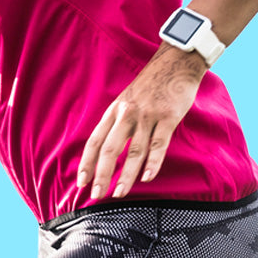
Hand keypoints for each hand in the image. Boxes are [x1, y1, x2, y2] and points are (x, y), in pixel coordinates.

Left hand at [78, 45, 206, 199]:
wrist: (175, 62)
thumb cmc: (151, 86)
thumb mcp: (126, 101)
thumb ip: (117, 123)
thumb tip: (107, 151)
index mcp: (114, 112)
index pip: (95, 141)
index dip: (87, 163)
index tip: (81, 183)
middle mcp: (127, 114)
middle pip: (110, 148)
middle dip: (102, 174)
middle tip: (97, 195)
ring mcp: (148, 116)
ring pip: (134, 150)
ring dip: (126, 174)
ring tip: (119, 193)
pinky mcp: (168, 117)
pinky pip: (159, 144)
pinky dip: (153, 163)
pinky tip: (147, 178)